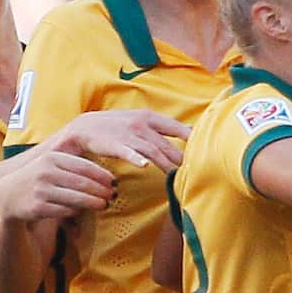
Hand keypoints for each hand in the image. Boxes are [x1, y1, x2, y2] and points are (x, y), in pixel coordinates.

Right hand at [0, 151, 115, 222]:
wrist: (8, 195)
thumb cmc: (41, 179)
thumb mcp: (53, 165)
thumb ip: (76, 166)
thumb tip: (109, 177)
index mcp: (52, 158)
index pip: (85, 166)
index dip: (103, 175)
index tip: (115, 182)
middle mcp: (45, 172)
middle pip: (83, 183)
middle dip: (101, 190)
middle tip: (113, 195)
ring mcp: (40, 190)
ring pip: (76, 198)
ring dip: (94, 202)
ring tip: (105, 204)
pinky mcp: (37, 207)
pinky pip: (65, 210)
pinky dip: (77, 211)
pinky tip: (82, 210)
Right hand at [55, 109, 190, 171]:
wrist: (86, 126)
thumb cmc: (118, 126)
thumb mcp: (141, 121)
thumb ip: (162, 129)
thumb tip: (188, 134)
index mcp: (150, 117)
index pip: (176, 128)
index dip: (191, 139)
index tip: (205, 149)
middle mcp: (142, 124)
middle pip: (167, 144)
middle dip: (181, 157)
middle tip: (195, 171)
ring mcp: (129, 135)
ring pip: (152, 151)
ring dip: (165, 164)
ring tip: (177, 176)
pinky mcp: (115, 145)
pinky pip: (128, 152)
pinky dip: (136, 158)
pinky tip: (144, 166)